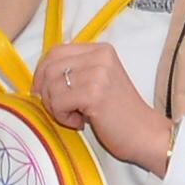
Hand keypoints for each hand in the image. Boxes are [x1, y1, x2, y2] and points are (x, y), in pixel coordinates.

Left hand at [32, 41, 173, 173]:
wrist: (145, 134)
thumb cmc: (118, 114)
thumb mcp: (97, 82)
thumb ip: (75, 72)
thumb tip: (39, 80)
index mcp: (100, 50)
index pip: (55, 51)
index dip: (42, 72)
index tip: (42, 92)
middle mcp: (100, 56)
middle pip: (49, 67)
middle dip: (46, 93)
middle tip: (61, 110)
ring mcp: (98, 73)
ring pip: (51, 86)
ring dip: (56, 107)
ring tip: (76, 116)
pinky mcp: (94, 93)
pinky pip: (58, 102)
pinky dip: (63, 117)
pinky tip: (81, 122)